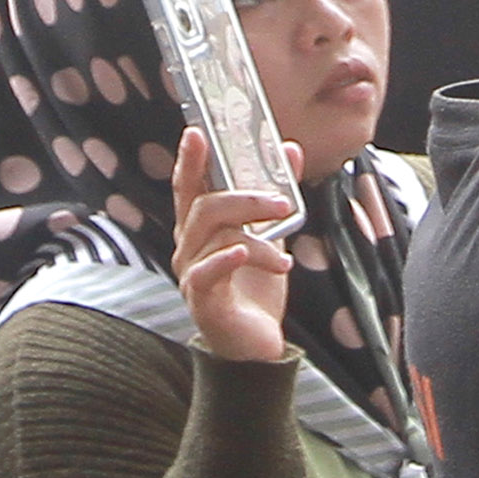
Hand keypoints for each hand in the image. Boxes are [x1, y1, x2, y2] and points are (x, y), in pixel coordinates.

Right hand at [170, 131, 297, 367]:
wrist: (256, 346)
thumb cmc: (255, 288)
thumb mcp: (272, 234)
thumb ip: (276, 195)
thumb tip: (291, 150)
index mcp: (199, 230)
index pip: (188, 187)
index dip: (190, 160)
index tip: (197, 132)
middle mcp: (188, 248)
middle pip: (204, 207)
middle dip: (244, 197)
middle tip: (282, 201)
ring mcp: (191, 274)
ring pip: (213, 236)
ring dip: (254, 234)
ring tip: (284, 247)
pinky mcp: (201, 300)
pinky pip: (207, 272)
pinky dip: (228, 259)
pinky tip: (249, 256)